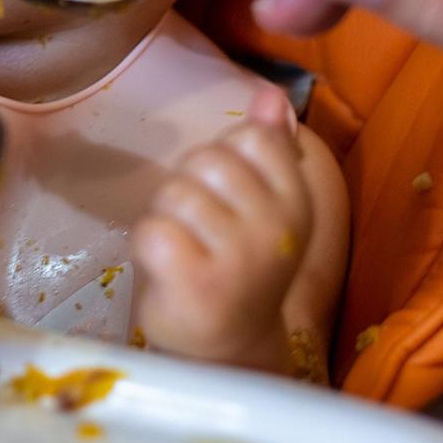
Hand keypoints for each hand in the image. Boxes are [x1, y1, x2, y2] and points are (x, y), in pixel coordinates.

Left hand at [134, 86, 313, 370]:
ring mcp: (238, 259)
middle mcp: (275, 228)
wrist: (228, 348)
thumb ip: (269, 148)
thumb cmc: (238, 267)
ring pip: (174, 193)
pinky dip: (147, 246)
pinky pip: (152, 230)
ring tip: (183, 249)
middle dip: (188, 186)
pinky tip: (166, 269)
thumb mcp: (263, 206)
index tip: (227, 197)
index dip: (224, 159)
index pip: (252, 138)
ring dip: (165, 217)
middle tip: (197, 228)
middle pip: (206, 159)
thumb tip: (271, 93)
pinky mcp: (196, 284)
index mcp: (296, 202)